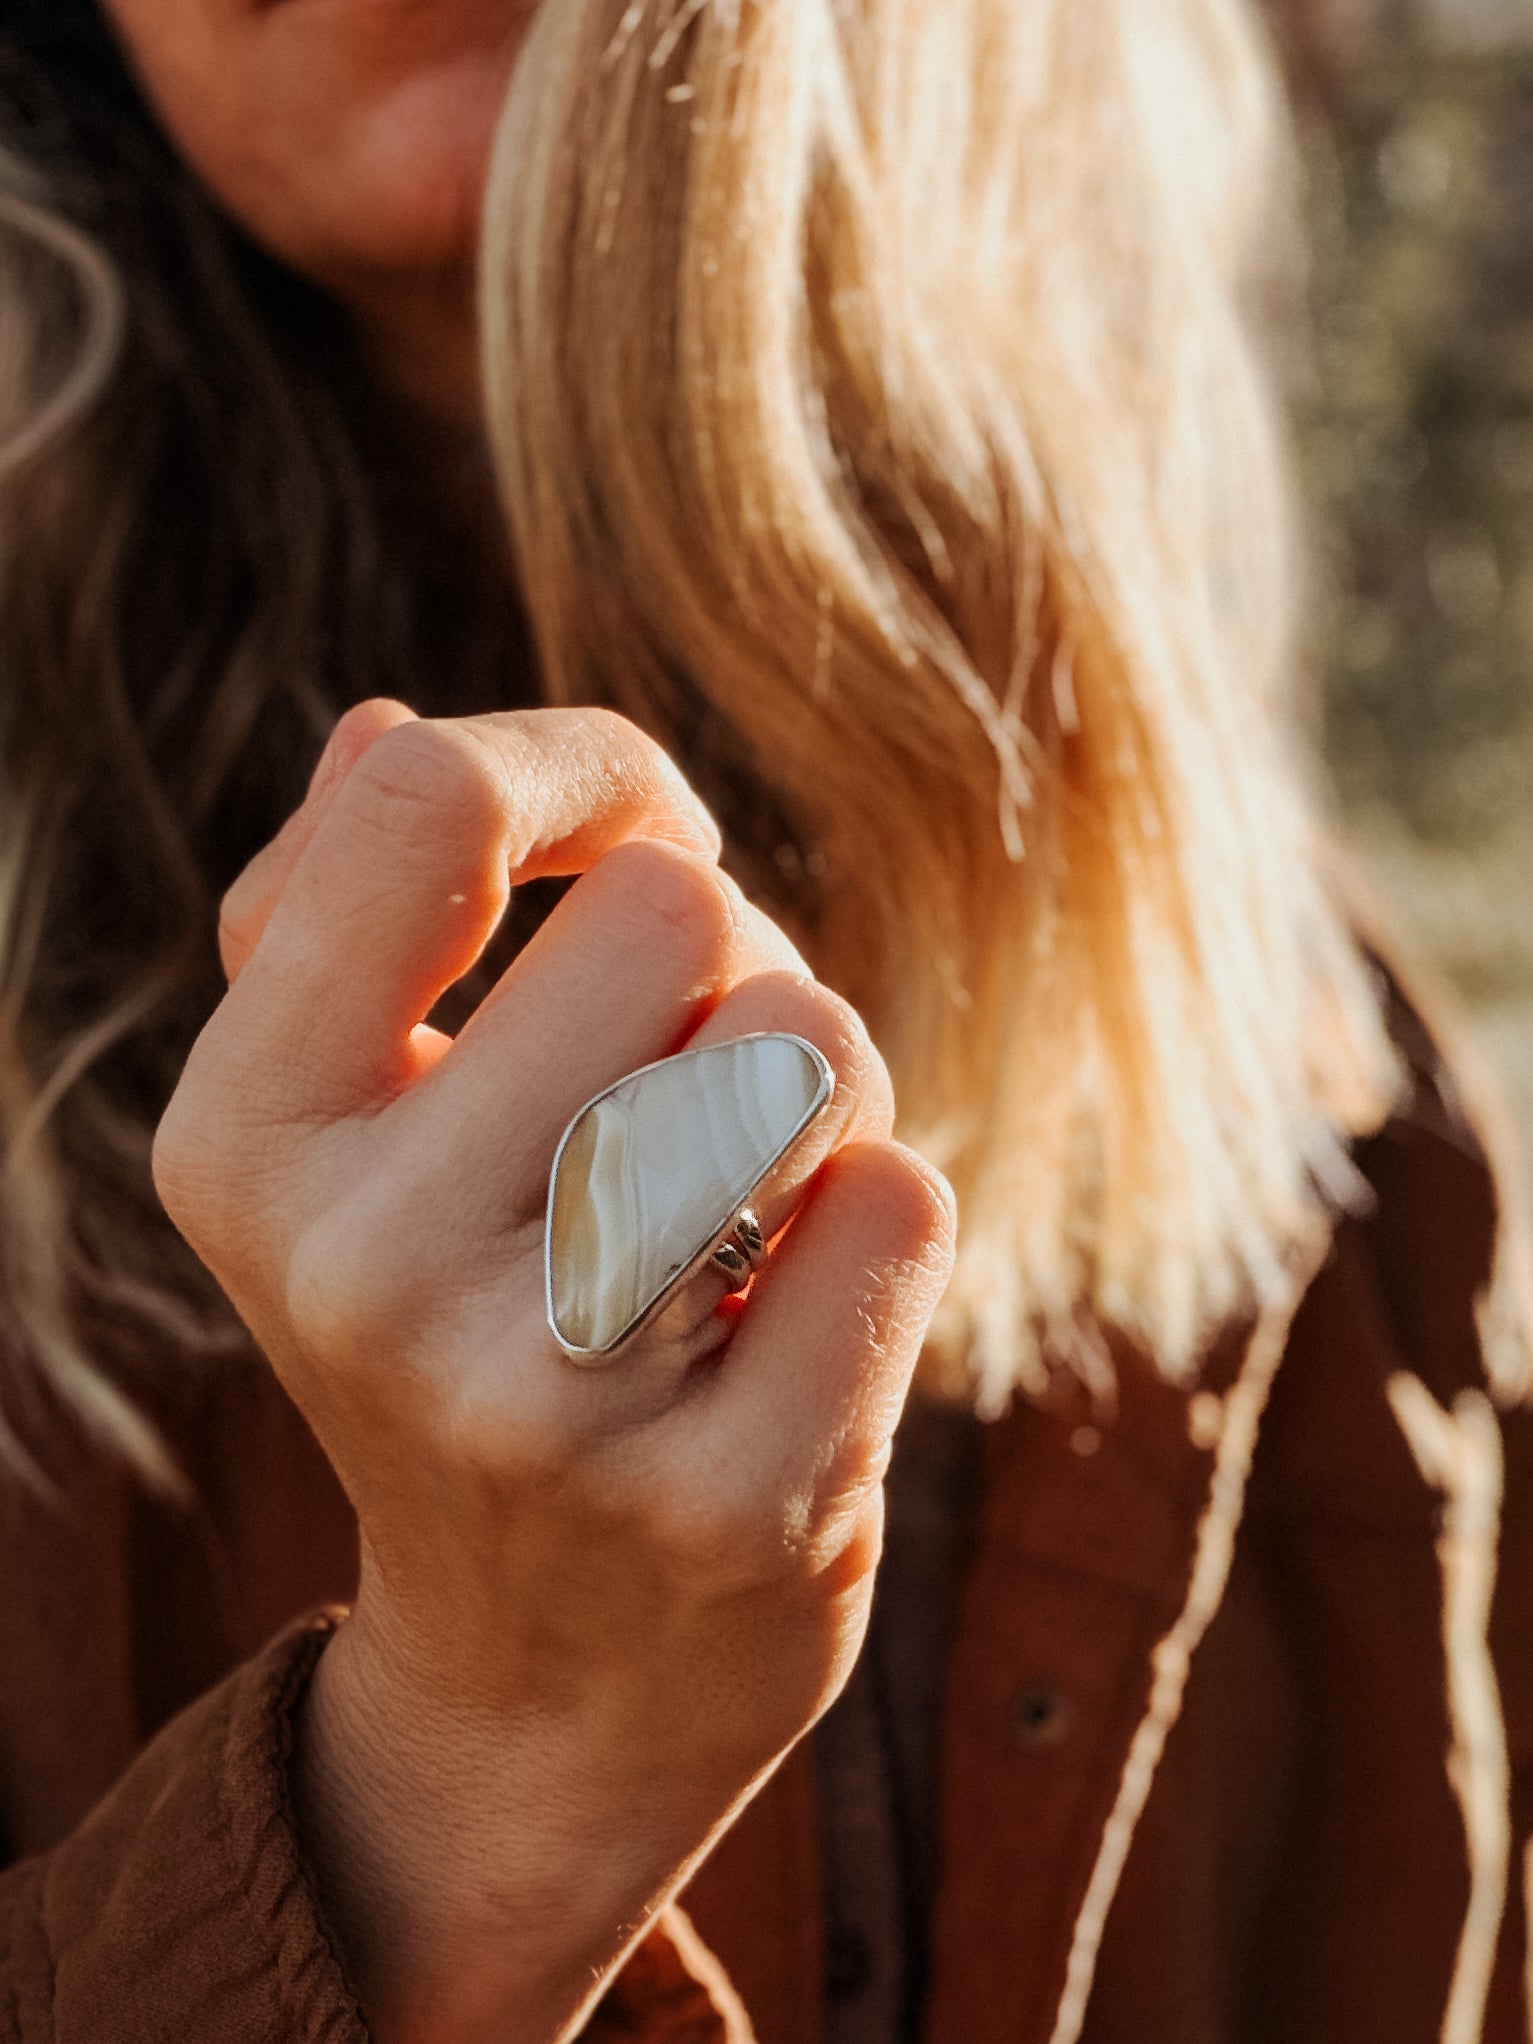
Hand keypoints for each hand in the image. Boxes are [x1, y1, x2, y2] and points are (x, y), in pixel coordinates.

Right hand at [153, 700, 955, 2041]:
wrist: (547, 1673)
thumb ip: (350, 911)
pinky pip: (901, 1198)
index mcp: (248, 1140)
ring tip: (738, 1202)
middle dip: (722, 966)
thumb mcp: (349, 1129)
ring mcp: (550, 1405)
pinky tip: (790, 1324)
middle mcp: (367, 1271)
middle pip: (679, 907)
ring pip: (806, 1040)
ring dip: (810, 1091)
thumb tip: (388, 726)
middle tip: (681, 1086)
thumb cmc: (464, 1322)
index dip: (577, 771)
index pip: (433, 800)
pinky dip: (875, 1222)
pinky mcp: (733, 1506)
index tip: (614, 848)